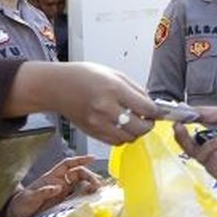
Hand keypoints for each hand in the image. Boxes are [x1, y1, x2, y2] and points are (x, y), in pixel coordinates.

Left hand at [5, 155, 102, 216]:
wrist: (18, 216)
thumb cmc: (22, 203)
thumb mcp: (30, 197)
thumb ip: (43, 192)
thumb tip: (58, 187)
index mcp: (52, 177)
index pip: (68, 164)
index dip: (80, 160)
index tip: (92, 159)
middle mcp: (60, 183)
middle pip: (79, 174)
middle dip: (89, 176)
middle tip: (97, 185)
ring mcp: (63, 194)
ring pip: (81, 186)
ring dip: (90, 187)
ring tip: (98, 192)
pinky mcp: (65, 204)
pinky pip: (79, 198)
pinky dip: (87, 198)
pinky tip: (92, 200)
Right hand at [21, 62, 163, 144]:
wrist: (57, 87)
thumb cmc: (84, 76)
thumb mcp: (114, 74)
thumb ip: (135, 89)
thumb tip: (151, 104)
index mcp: (114, 89)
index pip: (146, 108)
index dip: (157, 112)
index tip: (159, 111)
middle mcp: (106, 108)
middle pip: (140, 127)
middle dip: (149, 124)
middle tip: (148, 118)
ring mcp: (98, 123)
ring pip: (129, 138)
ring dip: (136, 132)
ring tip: (134, 122)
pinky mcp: (92, 132)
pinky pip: (116, 142)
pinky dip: (123, 137)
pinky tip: (121, 127)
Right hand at [172, 104, 216, 184]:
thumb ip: (203, 113)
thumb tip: (183, 109)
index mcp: (214, 141)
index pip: (191, 142)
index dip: (181, 135)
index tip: (176, 123)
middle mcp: (216, 155)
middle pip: (191, 152)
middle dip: (185, 139)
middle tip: (181, 127)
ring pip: (202, 158)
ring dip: (215, 144)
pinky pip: (213, 166)